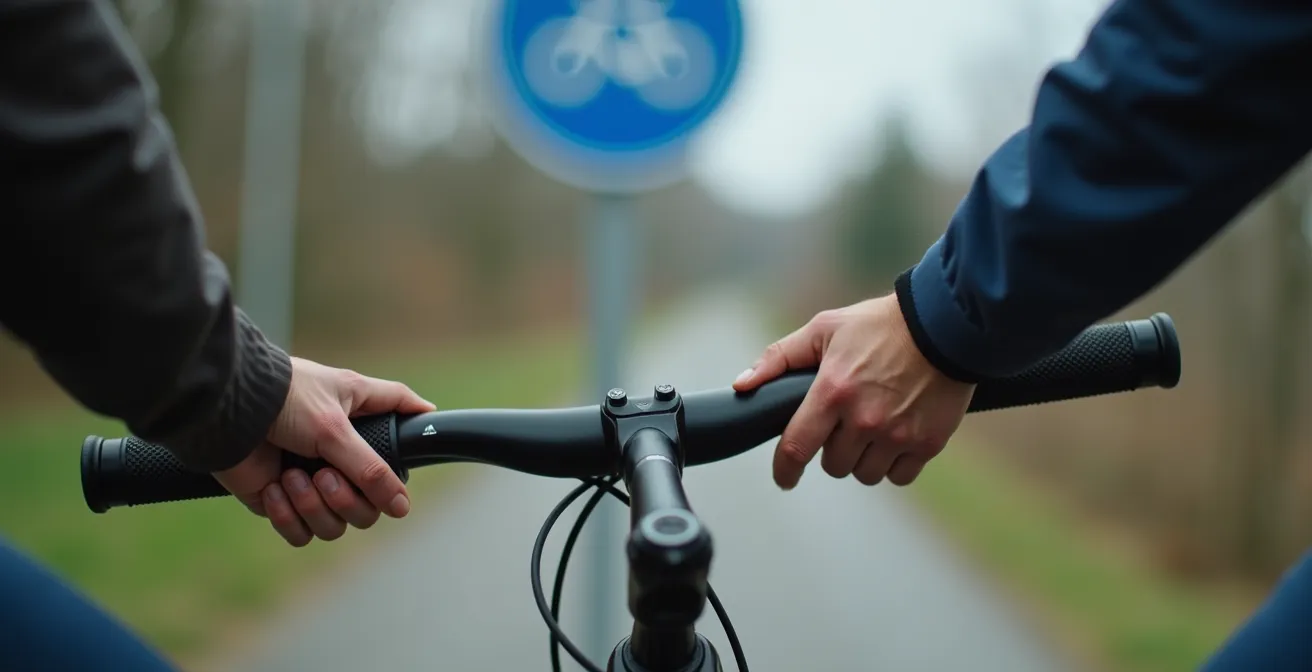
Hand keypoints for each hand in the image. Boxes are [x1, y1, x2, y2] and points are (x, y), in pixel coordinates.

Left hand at [214, 358, 435, 545]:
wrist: (223, 415)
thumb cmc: (284, 401)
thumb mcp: (337, 430)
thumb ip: (372, 470)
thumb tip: (402, 507)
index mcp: (360, 419)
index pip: (402, 424)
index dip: (415, 439)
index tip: (415, 455)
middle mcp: (341, 451)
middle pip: (371, 504)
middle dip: (346, 498)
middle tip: (323, 476)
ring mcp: (312, 479)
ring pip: (336, 524)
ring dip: (313, 505)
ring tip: (291, 479)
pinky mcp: (281, 501)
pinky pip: (301, 532)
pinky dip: (287, 515)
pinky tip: (273, 488)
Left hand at [733, 294, 974, 489]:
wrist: (945, 324)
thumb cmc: (880, 325)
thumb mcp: (824, 328)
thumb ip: (779, 358)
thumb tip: (742, 385)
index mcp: (832, 392)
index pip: (796, 448)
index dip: (784, 470)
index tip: (784, 477)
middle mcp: (863, 419)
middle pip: (833, 465)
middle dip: (833, 449)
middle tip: (845, 423)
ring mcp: (897, 435)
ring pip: (865, 474)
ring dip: (862, 459)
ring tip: (871, 429)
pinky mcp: (927, 443)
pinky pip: (898, 476)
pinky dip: (894, 464)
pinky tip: (895, 438)